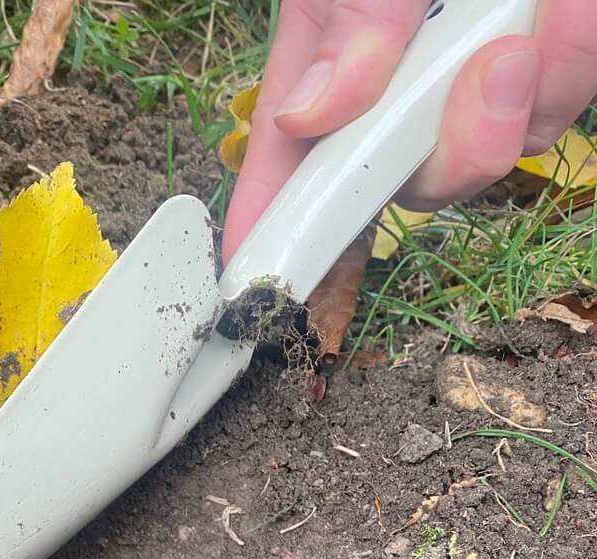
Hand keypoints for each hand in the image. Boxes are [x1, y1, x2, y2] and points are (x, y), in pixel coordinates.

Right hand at [223, 0, 596, 260]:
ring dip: (512, 99)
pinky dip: (568, 63)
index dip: (272, 215)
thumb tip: (310, 116)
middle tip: (482, 70)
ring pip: (487, 153)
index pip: (290, 149)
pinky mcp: (549, 66)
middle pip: (404, 176)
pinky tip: (567, 10)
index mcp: (338, 39)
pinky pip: (554, 106)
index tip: (253, 271)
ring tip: (525, 17)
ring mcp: (477, 73)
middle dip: (444, 151)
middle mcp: (403, 71)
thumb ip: (347, 17)